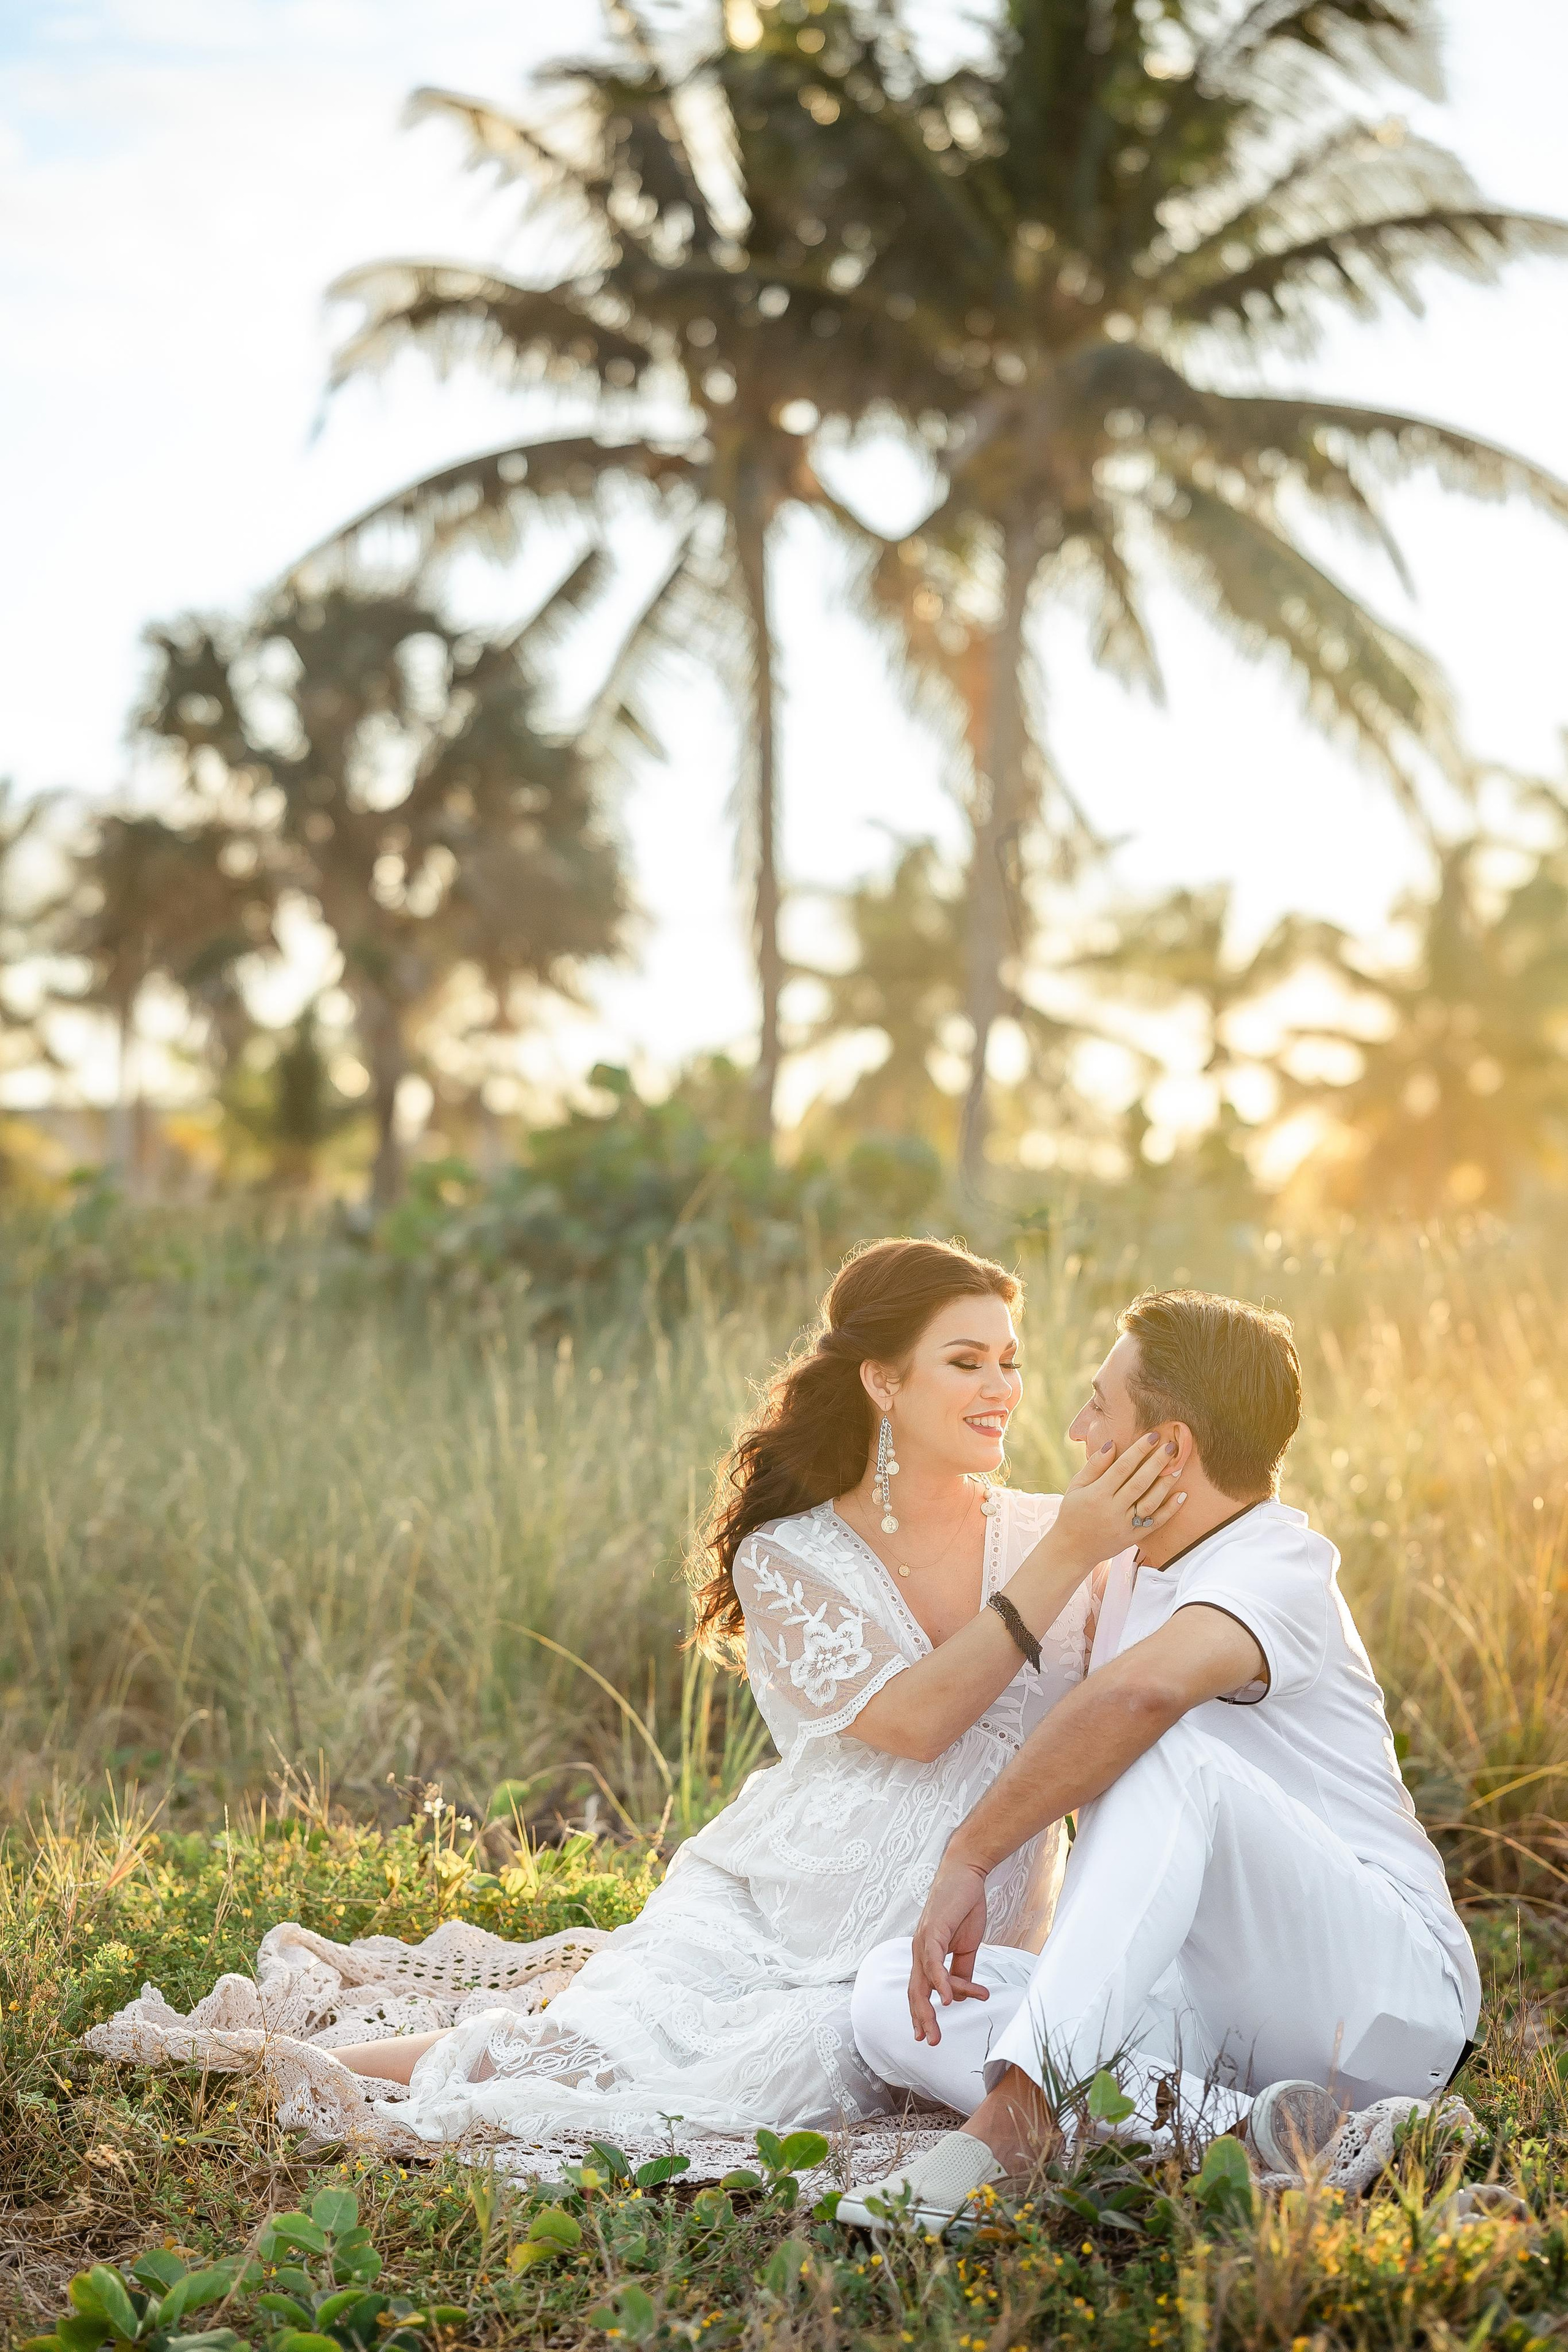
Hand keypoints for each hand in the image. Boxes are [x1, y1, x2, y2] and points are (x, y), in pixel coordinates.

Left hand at [908, 1849, 990, 2045]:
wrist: (966, 1875)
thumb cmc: (964, 1908)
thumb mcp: (965, 1946)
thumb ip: (962, 1970)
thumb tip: (963, 1994)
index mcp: (926, 1955)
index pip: (920, 1991)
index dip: (920, 2013)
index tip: (925, 2035)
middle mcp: (919, 1951)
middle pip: (915, 1992)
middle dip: (921, 2019)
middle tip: (929, 2042)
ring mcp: (923, 1941)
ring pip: (920, 1981)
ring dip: (927, 2008)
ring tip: (935, 2030)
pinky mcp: (933, 1931)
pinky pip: (933, 1961)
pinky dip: (940, 1981)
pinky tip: (949, 1998)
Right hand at [1049, 1430, 1186, 1568]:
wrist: (1072, 1549)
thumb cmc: (1072, 1512)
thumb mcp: (1076, 1486)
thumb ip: (1094, 1466)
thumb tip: (1112, 1444)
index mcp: (1097, 1494)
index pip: (1122, 1468)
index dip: (1139, 1450)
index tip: (1153, 1435)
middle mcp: (1112, 1510)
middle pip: (1139, 1482)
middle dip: (1157, 1462)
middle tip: (1172, 1446)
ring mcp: (1124, 1526)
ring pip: (1150, 1502)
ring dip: (1166, 1484)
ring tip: (1178, 1467)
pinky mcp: (1133, 1538)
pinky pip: (1155, 1523)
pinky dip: (1170, 1510)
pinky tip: (1182, 1495)